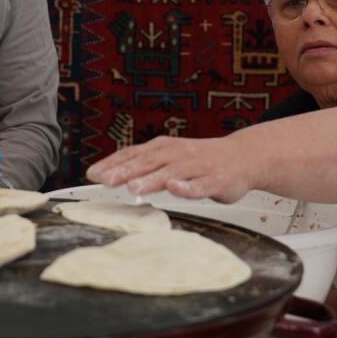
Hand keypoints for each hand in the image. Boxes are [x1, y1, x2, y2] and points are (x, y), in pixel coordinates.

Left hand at [85, 136, 257, 202]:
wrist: (242, 157)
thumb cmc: (201, 159)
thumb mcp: (169, 156)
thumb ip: (143, 165)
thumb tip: (109, 174)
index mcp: (164, 148)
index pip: (134, 153)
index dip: (113, 163)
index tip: (93, 174)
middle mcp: (178, 154)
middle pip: (149, 162)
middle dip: (126, 171)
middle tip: (106, 181)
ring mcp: (198, 166)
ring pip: (172, 172)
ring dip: (152, 179)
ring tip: (135, 188)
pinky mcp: (216, 180)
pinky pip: (201, 184)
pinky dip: (188, 187)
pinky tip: (176, 189)